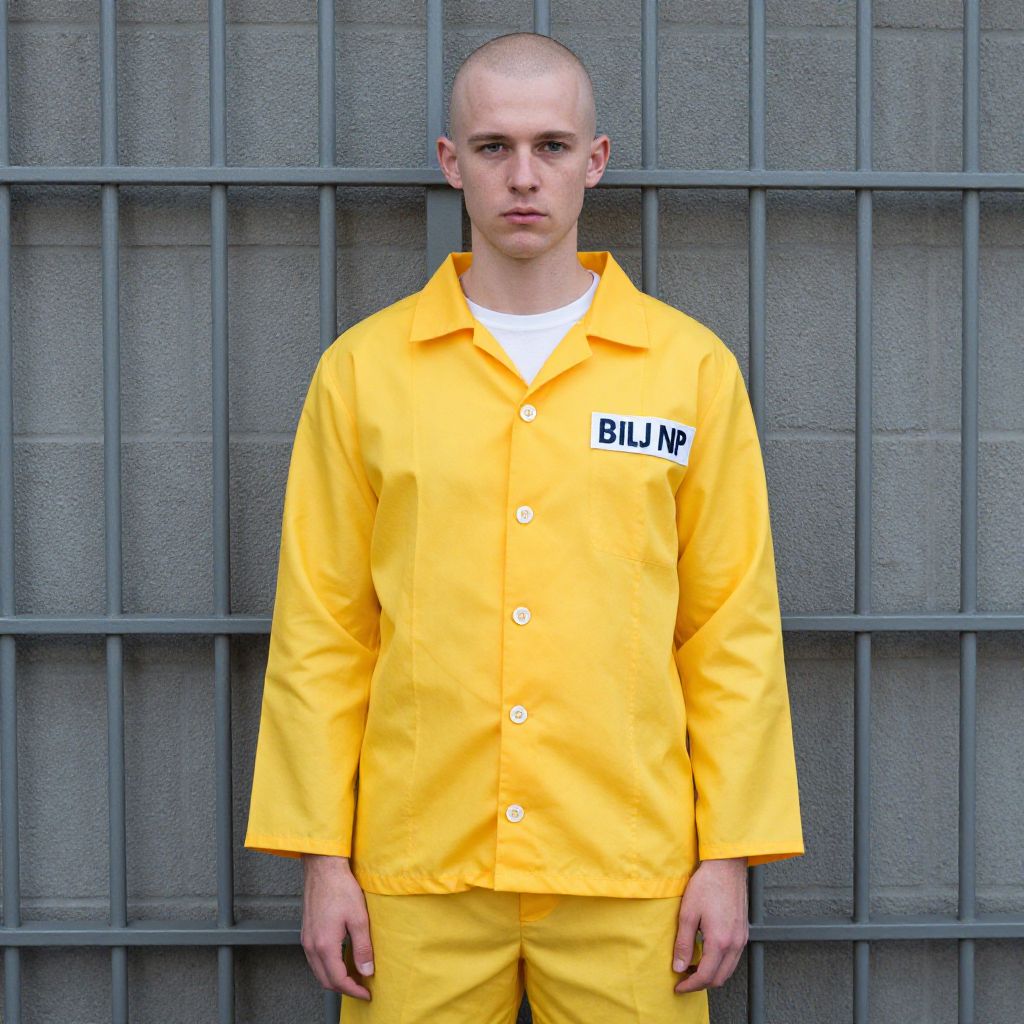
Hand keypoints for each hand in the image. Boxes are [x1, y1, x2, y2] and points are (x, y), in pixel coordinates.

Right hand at [300, 854, 373, 1001]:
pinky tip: (340, 960)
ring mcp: (306, 939)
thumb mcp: (358, 918)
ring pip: (318, 970)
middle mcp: (311, 946)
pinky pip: (315, 959)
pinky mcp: (306, 932)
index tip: (366, 993)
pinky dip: (327, 966)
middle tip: (361, 987)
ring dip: (334, 978)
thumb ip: (363, 947)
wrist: (323, 868)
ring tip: (353, 975)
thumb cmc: (340, 887)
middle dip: (344, 988)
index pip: (338, 979)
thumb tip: (367, 970)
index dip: (353, 990)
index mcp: (324, 945)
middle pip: (325, 980)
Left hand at [672, 857, 748, 993]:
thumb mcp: (687, 913)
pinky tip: (706, 954)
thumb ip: (683, 943)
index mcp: (720, 942)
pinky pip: (733, 958)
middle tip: (683, 980)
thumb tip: (678, 966)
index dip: (690, 985)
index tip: (678, 986)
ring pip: (728, 970)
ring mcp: (741, 938)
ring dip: (710, 974)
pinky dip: (719, 964)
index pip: (705, 976)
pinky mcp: (743, 932)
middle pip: (719, 978)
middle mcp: (734, 944)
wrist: (726, 866)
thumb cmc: (707, 885)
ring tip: (691, 967)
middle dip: (700, 984)